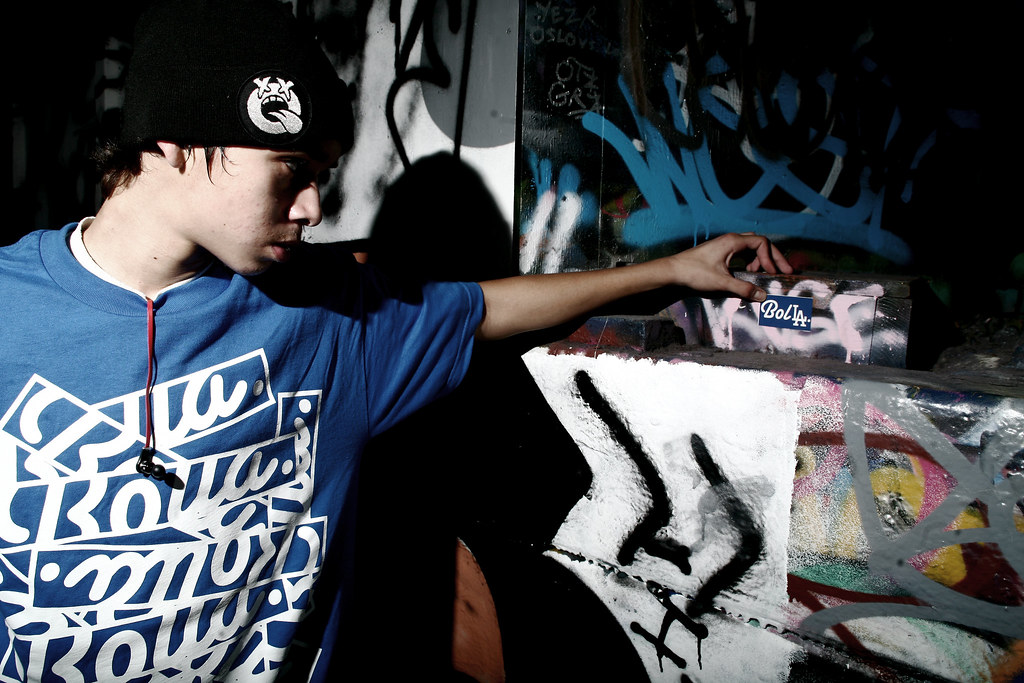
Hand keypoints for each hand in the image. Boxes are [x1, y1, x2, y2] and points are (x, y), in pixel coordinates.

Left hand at [667, 232, 792, 301]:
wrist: (673, 271)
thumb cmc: (694, 272)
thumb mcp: (722, 282)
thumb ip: (743, 288)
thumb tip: (763, 295)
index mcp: (733, 242)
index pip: (762, 243)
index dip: (771, 257)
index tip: (772, 272)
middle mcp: (731, 240)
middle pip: (760, 243)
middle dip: (772, 257)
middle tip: (784, 270)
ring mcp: (725, 245)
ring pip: (751, 247)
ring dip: (760, 259)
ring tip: (762, 273)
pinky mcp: (721, 252)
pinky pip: (742, 252)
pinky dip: (750, 260)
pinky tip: (749, 272)